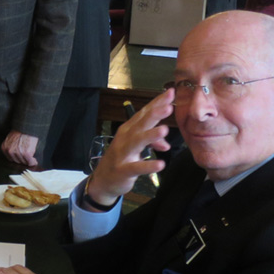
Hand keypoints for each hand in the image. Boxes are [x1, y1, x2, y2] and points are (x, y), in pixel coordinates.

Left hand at [1, 131, 38, 166]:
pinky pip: (30, 162)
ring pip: (24, 163)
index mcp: (4, 147)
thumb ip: (10, 147)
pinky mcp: (26, 153)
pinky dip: (33, 162)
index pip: (10, 159)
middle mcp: (10, 151)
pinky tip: (34, 159)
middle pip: (17, 161)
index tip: (22, 158)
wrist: (27, 126)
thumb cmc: (20, 131)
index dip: (17, 159)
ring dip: (28, 161)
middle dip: (23, 160)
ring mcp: (18, 152)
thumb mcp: (10, 138)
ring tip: (31, 157)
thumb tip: (15, 155)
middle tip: (27, 157)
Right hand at [87, 91, 172, 205]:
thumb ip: (152, 142)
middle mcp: (125, 138)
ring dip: (150, 135)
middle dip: (154, 114)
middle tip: (169, 106)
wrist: (103, 180)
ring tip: (165, 129)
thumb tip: (166, 144)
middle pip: (140, 124)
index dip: (156, 103)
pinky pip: (136, 167)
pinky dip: (148, 165)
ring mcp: (122, 154)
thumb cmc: (121, 159)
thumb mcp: (137, 149)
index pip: (144, 113)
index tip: (171, 93)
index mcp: (129, 129)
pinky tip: (160, 164)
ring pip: (136, 142)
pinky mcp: (123, 170)